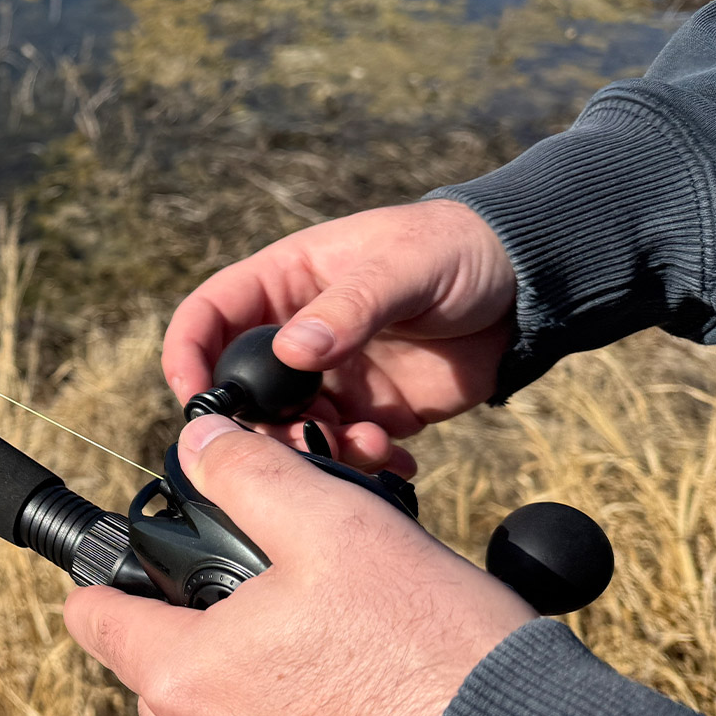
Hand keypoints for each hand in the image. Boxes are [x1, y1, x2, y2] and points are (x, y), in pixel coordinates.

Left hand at [65, 416, 534, 715]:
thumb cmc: (434, 655)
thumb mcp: (337, 527)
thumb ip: (250, 476)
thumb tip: (202, 443)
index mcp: (186, 681)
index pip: (94, 620)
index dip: (111, 576)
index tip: (143, 559)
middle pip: (162, 677)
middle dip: (202, 631)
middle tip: (280, 596)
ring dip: (260, 693)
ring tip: (346, 654)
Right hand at [163, 199, 515, 474]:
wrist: (528, 286)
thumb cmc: (456, 249)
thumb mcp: (402, 267)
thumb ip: (349, 308)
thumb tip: (292, 351)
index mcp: (285, 282)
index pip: (209, 316)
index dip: (187, 354)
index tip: (195, 399)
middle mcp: (296, 334)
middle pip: (241, 388)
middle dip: (256, 425)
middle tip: (295, 441)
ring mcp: (332, 377)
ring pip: (288, 429)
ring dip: (312, 450)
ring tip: (365, 447)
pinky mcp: (372, 412)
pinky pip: (343, 451)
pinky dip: (359, 467)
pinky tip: (394, 460)